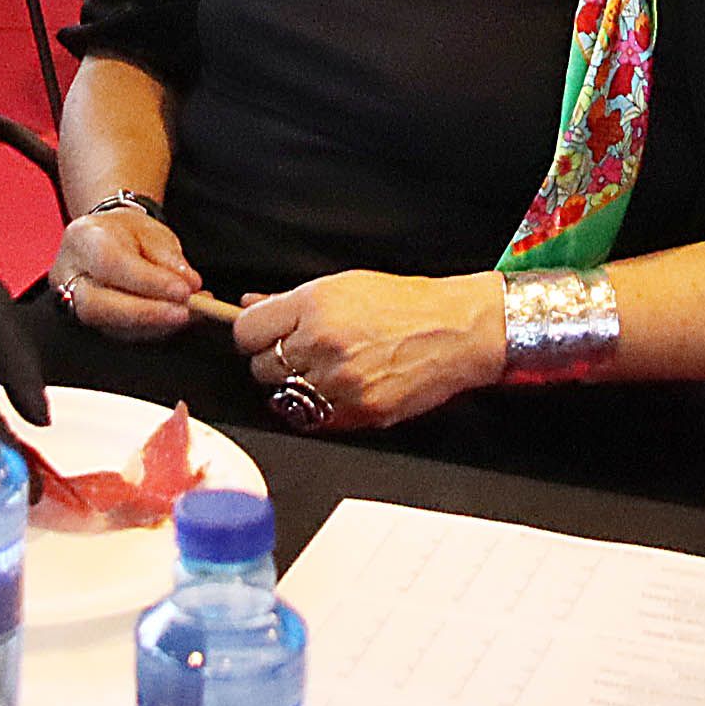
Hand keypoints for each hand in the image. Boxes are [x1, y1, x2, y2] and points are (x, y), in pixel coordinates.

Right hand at [51, 202, 202, 342]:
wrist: (103, 241)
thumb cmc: (126, 234)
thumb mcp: (152, 232)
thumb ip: (169, 259)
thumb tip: (189, 285)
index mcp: (82, 238)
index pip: (110, 263)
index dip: (148, 282)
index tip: (183, 291)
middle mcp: (68, 274)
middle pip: (98, 305)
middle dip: (146, 313)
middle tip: (184, 313)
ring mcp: (71, 303)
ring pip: (109, 326)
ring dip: (155, 326)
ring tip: (190, 315)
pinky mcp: (87, 324)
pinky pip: (120, 334)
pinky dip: (153, 331)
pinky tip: (178, 321)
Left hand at [233, 271, 504, 431]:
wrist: (457, 330)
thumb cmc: (406, 304)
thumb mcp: (344, 285)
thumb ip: (290, 300)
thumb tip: (251, 304)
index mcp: (316, 305)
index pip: (247, 332)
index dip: (254, 334)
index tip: (265, 336)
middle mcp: (323, 343)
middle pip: (261, 368)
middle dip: (277, 360)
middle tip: (302, 352)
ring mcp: (340, 382)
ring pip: (284, 398)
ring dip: (296, 387)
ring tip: (324, 370)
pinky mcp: (358, 412)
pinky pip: (313, 420)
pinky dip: (318, 409)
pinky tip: (338, 389)